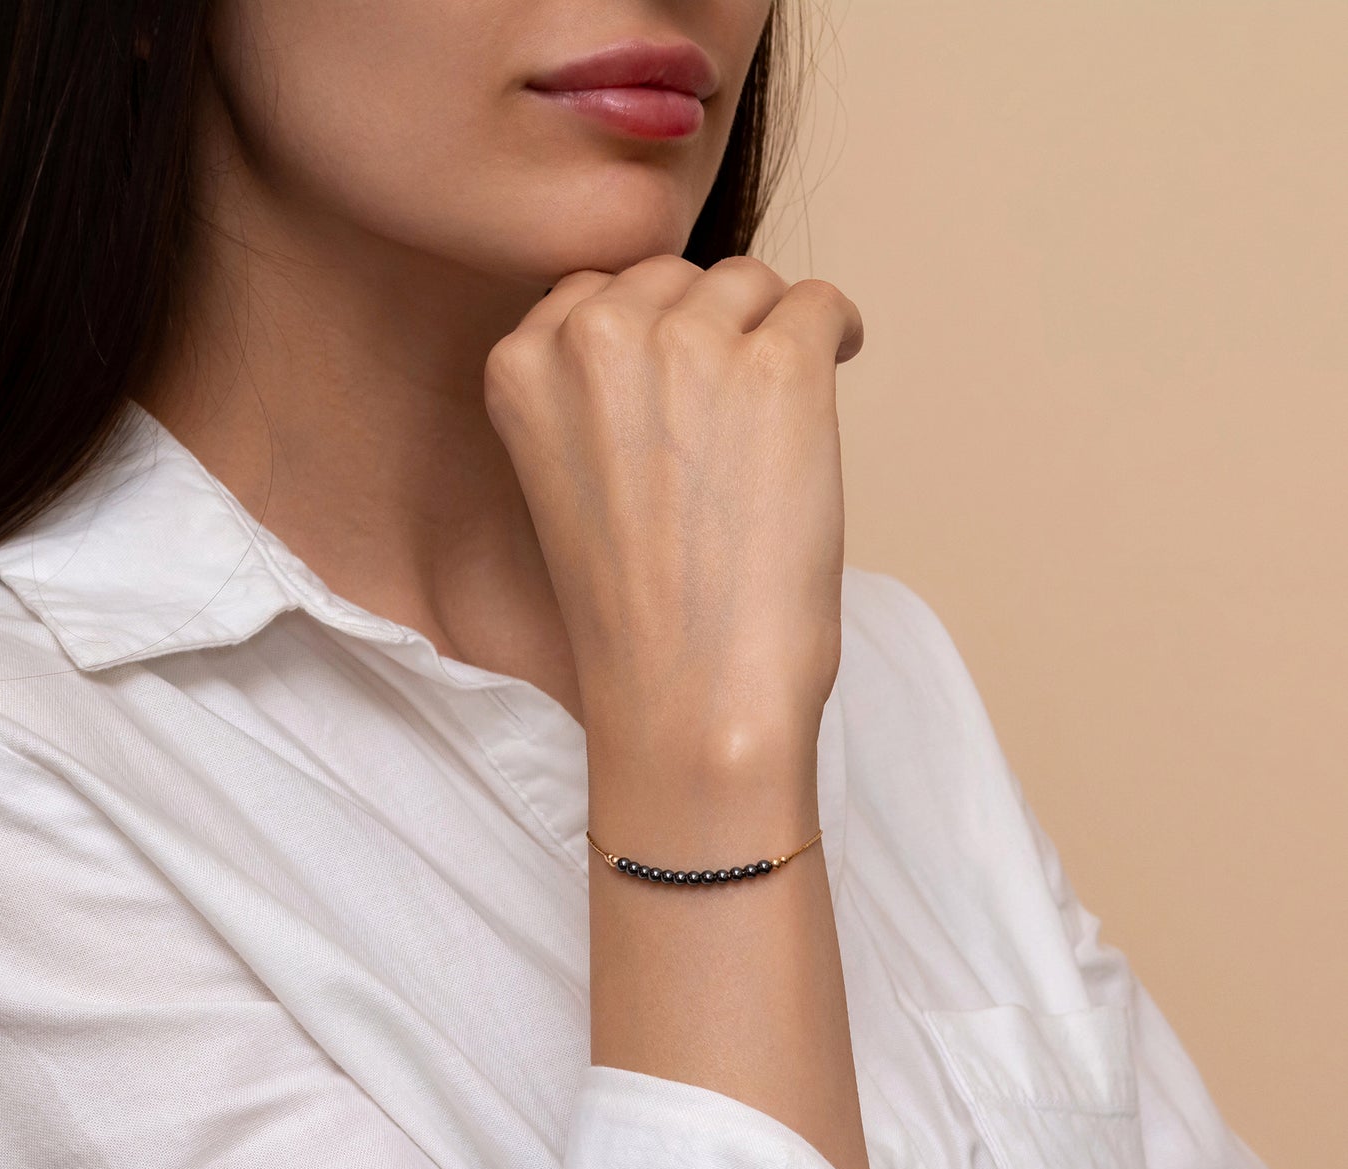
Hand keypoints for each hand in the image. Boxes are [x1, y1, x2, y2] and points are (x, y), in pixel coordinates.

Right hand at [482, 254, 864, 762]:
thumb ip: (590, 392)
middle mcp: (593, 336)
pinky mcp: (778, 368)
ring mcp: (687, 346)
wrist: (689, 697)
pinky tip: (839, 365)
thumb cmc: (632, 615)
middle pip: (676, 277)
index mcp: (522, 365)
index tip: (675, 378)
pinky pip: (822, 303)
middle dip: (708, 329)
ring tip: (778, 414)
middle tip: (731, 413)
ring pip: (750, 283)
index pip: (594, 291)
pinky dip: (838, 333)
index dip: (647, 333)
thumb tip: (675, 322)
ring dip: (770, 334)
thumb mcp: (564, 480)